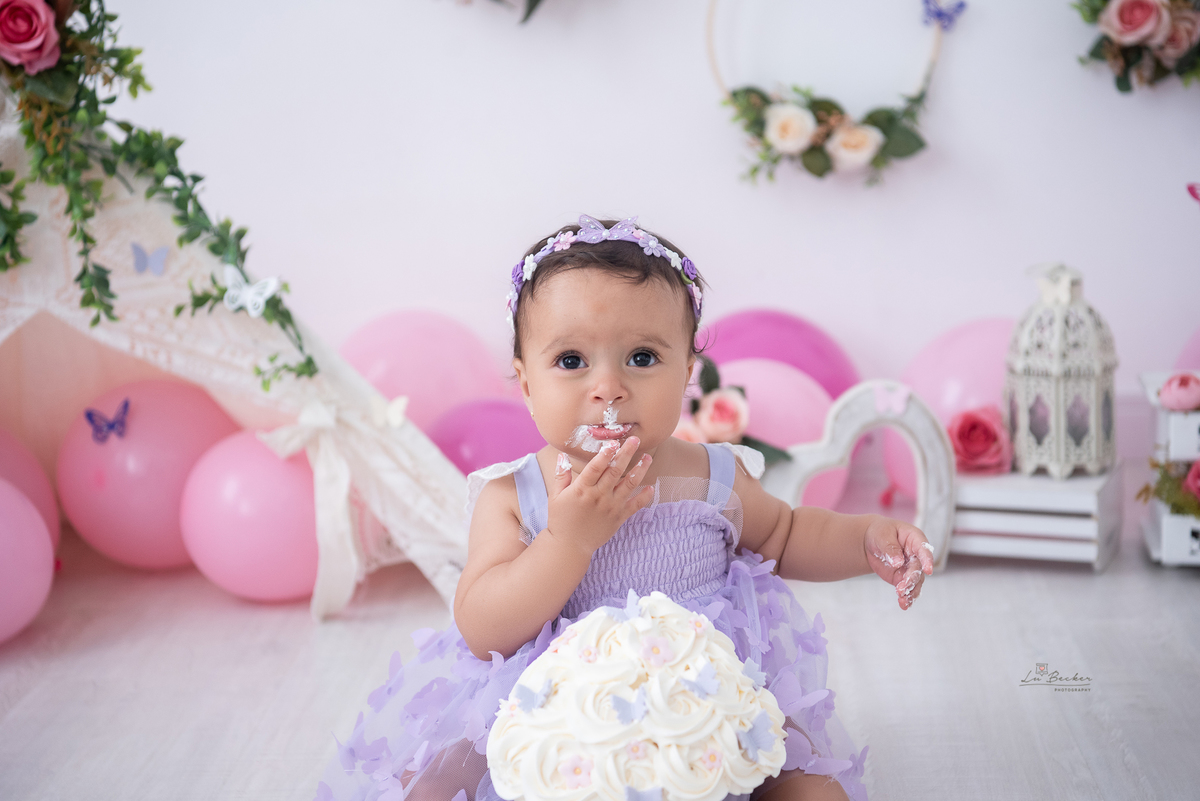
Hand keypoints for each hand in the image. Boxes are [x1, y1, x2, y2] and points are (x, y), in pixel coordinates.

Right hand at [545, 437, 653, 556]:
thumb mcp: (556, 496)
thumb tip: (563, 456)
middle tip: (635, 439)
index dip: (605, 454)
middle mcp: (598, 496)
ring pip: (628, 485)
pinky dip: (644, 497)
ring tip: (648, 457)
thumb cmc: (560, 520)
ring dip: (639, 470)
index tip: (614, 442)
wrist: (570, 546)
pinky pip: (635, 506)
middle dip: (626, 454)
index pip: (596, 467)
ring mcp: (610, 507)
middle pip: (615, 471)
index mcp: (582, 489)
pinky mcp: (619, 518)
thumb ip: (561, 475)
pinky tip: (651, 487)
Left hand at [864, 517, 933, 610]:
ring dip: (910, 591)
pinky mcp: (903, 578)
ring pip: (916, 582)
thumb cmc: (880, 532)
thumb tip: (898, 562)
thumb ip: (890, 547)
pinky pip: (908, 589)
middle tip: (901, 588)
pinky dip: (907, 597)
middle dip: (911, 580)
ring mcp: (911, 568)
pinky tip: (904, 605)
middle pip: (918, 569)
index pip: (924, 549)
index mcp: (915, 539)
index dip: (927, 560)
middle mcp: (917, 555)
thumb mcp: (882, 535)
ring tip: (902, 600)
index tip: (928, 570)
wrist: (871, 541)